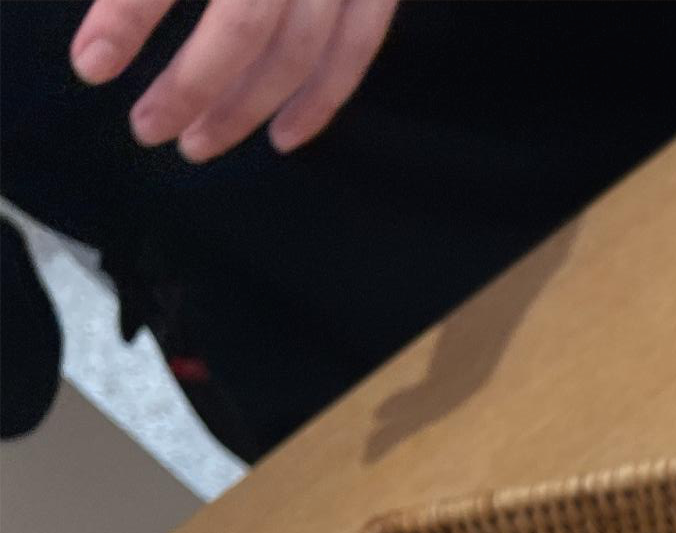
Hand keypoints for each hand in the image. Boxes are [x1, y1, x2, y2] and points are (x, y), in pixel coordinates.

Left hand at [69, 0, 398, 161]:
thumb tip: (108, 18)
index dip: (129, 17)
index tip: (91, 66)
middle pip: (246, 21)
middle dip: (192, 86)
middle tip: (145, 129)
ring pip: (299, 49)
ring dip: (247, 108)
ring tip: (196, 144)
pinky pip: (356, 49)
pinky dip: (321, 100)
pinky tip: (282, 136)